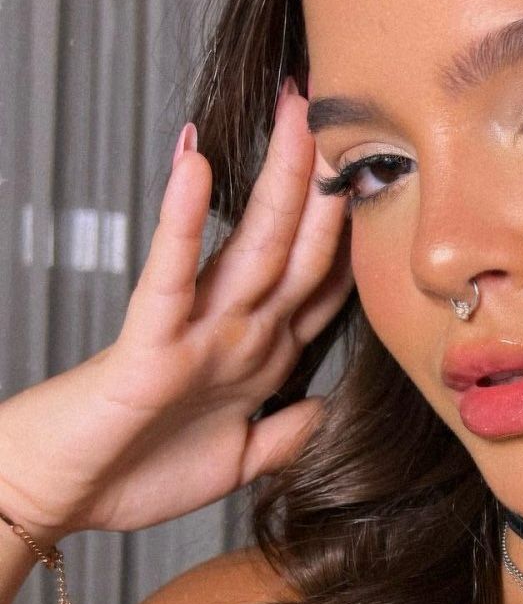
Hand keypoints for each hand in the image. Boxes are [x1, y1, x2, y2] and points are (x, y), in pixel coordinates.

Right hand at [0, 79, 352, 538]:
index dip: (358, 232)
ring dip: (280, 176)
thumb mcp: (239, 459)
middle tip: (346, 104)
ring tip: (295, 108)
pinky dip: (184, 218)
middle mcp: (239, 329)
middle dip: (329, 177)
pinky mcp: (149, 339)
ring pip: (255, 243)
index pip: (327, 281)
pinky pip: (171, 272)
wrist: (58, 498)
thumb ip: (288, 431)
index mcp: (265, 353)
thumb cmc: (136, 472)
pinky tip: (196, 163)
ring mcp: (197, 328)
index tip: (384, 177)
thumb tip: (331, 405)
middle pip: (301, 243)